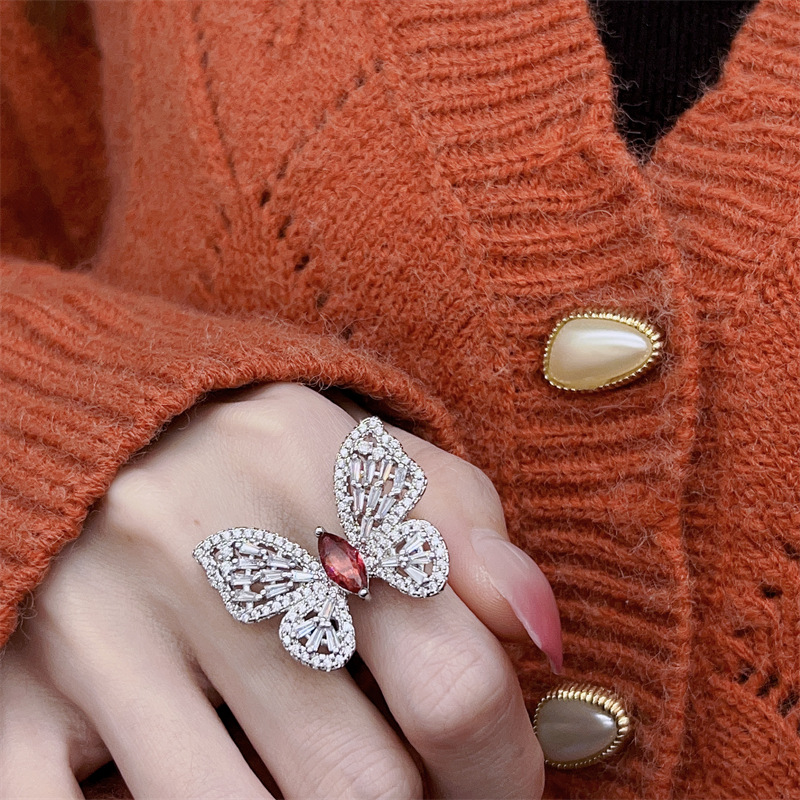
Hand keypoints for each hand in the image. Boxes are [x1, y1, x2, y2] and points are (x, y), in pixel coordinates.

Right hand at [0, 383, 560, 797]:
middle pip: (361, 787)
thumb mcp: (365, 449)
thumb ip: (464, 525)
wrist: (89, 410)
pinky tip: (219, 782)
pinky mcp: (12, 690)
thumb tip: (546, 631)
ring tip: (327, 779)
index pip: (454, 685)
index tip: (502, 784)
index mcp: (305, 474)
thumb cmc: (254, 447)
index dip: (502, 769)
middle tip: (427, 798)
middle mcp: (198, 548)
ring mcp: (93, 629)